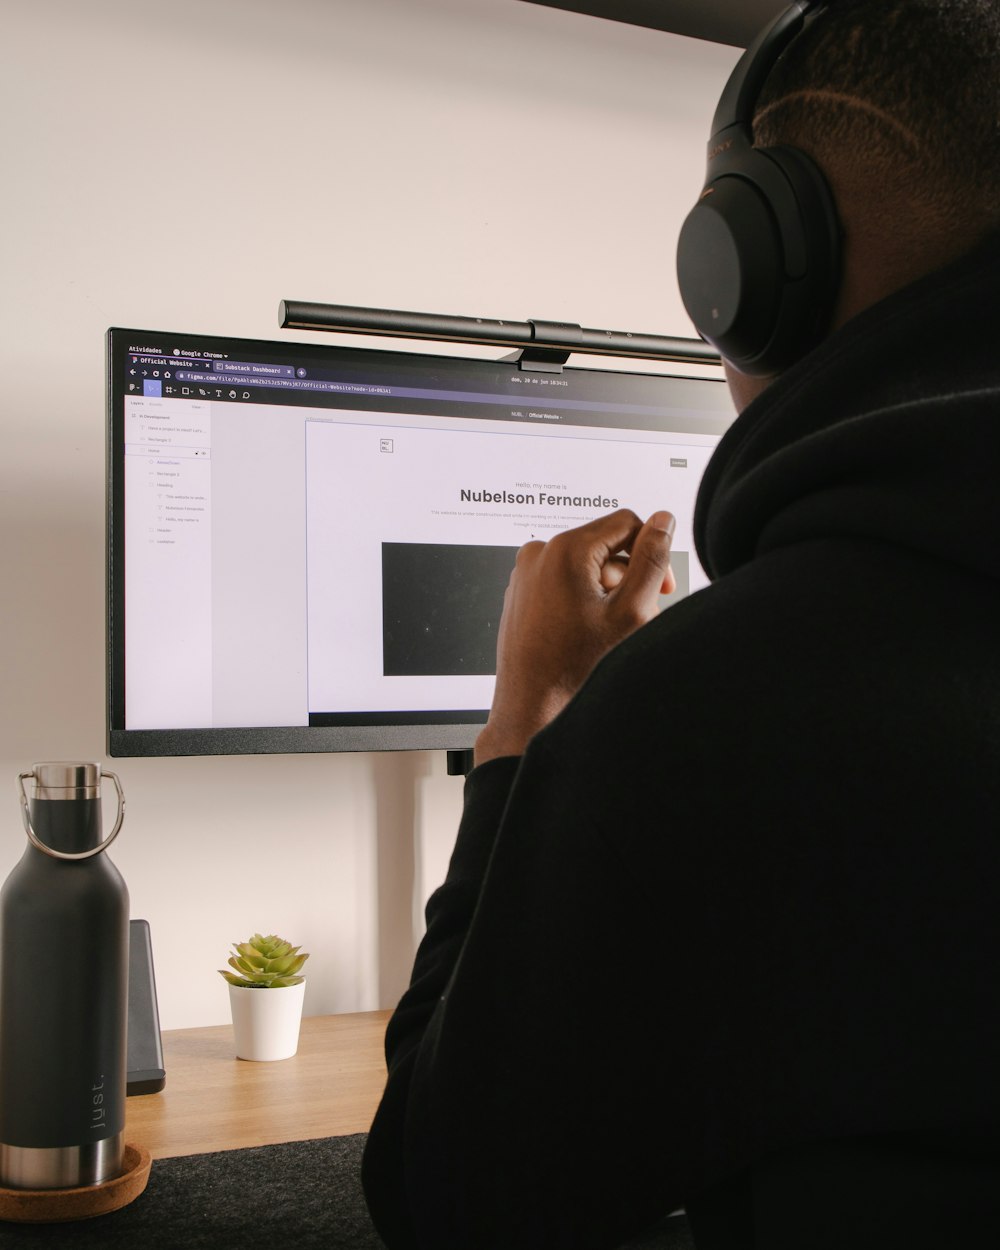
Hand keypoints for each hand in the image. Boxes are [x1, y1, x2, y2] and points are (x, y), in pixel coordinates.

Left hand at [474, 509, 675, 764]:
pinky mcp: (521, 591)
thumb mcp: (630, 611)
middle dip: (629, 574)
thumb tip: (664, 520)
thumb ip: (652, 559)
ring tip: (613, 627)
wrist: (531, 705)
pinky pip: (562, 579)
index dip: (652, 550)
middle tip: (640, 613)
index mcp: (565, 549)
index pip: (626, 522)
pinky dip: (583, 596)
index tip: (662, 587)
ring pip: (584, 563)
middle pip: (604, 543)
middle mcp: (539, 553)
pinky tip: (589, 631)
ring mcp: (526, 572)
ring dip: (608, 588)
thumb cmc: (575, 667)